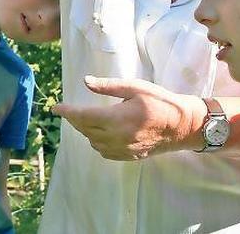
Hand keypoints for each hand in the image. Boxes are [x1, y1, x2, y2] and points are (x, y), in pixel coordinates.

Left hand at [51, 76, 205, 160]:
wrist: (184, 126)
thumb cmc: (161, 102)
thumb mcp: (136, 87)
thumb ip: (108, 86)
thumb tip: (86, 81)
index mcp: (118, 118)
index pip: (83, 116)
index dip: (67, 112)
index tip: (55, 108)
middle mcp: (118, 137)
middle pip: (85, 129)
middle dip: (74, 120)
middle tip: (67, 111)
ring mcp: (123, 149)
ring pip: (93, 142)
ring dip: (85, 130)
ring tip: (84, 118)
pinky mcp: (129, 156)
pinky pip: (104, 151)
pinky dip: (97, 141)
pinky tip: (99, 132)